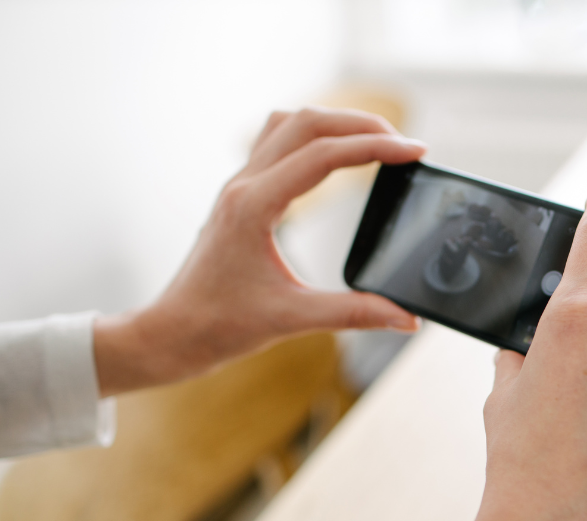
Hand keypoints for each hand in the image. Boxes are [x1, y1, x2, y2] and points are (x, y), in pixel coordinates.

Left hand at [93, 107, 426, 396]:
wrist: (171, 333)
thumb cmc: (218, 326)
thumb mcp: (292, 320)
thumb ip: (355, 314)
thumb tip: (407, 318)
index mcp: (253, 206)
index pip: (324, 154)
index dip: (376, 147)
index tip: (415, 151)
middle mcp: (244, 185)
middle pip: (308, 122)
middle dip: (362, 124)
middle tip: (405, 145)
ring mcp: (240, 185)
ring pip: (289, 123)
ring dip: (335, 123)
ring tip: (376, 142)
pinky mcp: (241, 194)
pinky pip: (278, 142)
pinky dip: (314, 137)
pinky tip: (337, 156)